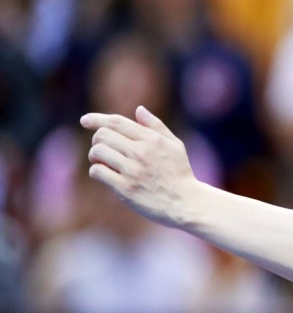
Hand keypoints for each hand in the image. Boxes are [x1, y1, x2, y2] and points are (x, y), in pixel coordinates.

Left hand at [80, 106, 199, 227]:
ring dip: (96, 156)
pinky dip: (97, 171)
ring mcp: (132, 170)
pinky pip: (98, 171)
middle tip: (105, 149)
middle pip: (102, 135)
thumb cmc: (180, 173)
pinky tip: (106, 175)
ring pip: (98, 152)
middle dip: (98, 140)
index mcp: (152, 139)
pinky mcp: (125, 188)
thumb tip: (139, 109)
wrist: (186, 203)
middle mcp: (141, 152)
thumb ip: (157, 126)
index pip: (117, 122)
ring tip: (104, 162)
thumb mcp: (175, 145)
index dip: (97, 119)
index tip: (85, 120)